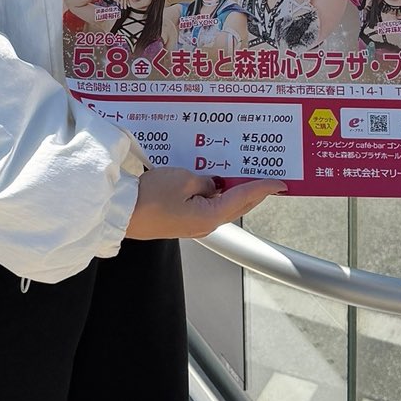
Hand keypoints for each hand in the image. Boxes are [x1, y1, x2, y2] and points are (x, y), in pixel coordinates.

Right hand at [126, 164, 286, 239]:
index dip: (263, 188)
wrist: (120, 212)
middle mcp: (205, 225)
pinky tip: (213, 182)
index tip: (280, 184)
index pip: (244, 198)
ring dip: (233, 191)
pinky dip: (215, 194)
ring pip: (222, 206)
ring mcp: (192, 225)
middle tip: (266, 178)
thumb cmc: (148, 198)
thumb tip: (211, 184)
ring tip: (242, 175)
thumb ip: (205, 180)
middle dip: (253, 191)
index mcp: (210, 216)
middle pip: (237, 205)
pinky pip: (206, 206)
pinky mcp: (181, 222)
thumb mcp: (183, 179)